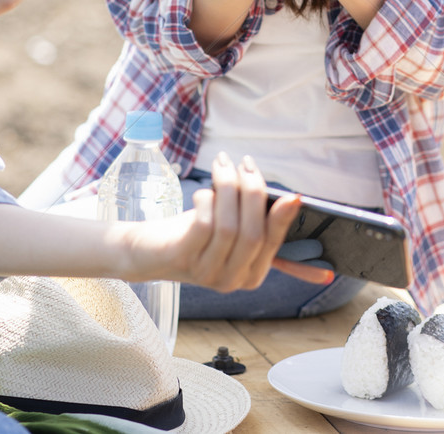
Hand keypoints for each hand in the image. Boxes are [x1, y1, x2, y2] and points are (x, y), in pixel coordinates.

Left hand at [128, 154, 333, 290]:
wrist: (149, 250)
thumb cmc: (195, 232)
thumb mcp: (231, 225)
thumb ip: (257, 218)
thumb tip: (291, 200)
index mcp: (251, 274)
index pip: (273, 244)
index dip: (284, 220)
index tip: (294, 197)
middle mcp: (232, 279)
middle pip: (254, 234)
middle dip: (253, 191)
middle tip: (247, 164)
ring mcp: (207, 273)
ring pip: (229, 226)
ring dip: (229, 187)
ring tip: (224, 165)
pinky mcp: (183, 259)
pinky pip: (204, 225)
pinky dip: (208, 200)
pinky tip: (205, 192)